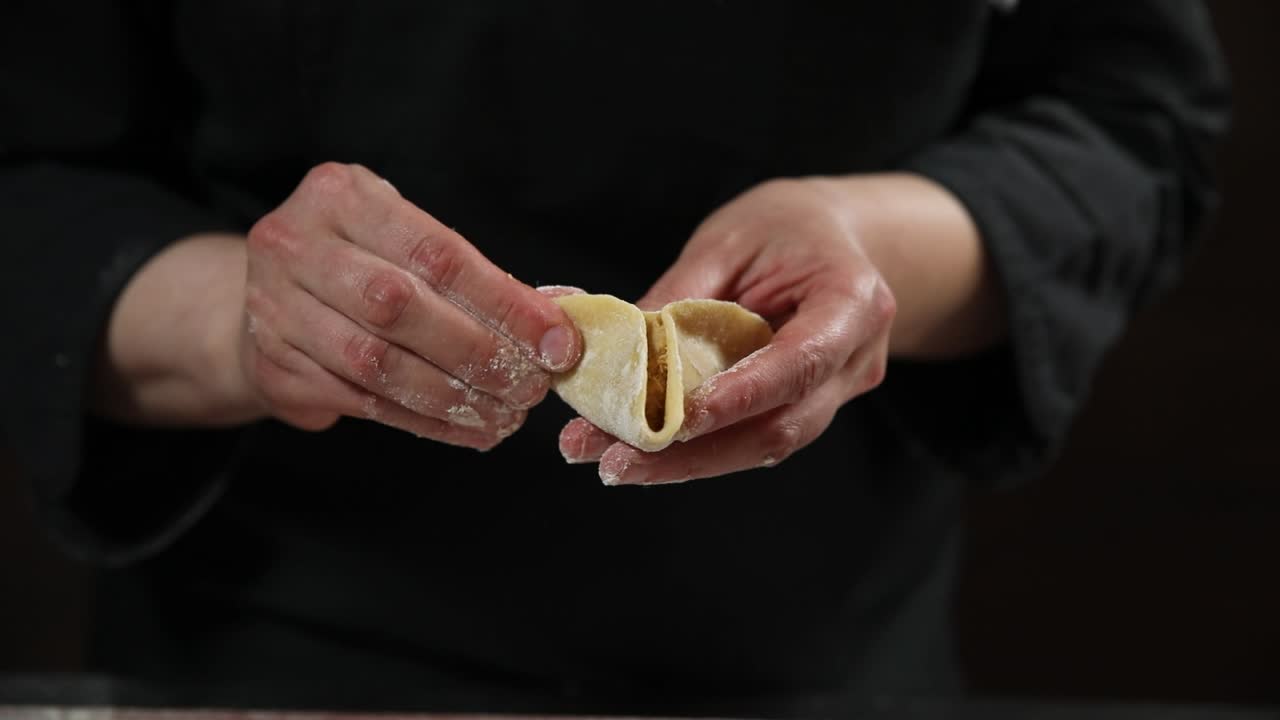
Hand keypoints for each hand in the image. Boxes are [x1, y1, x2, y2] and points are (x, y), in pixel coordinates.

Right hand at [95, 163, 581, 449]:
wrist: (263, 296)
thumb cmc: (360, 260)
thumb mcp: (407, 239)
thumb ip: (476, 276)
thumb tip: (559, 323)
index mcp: (340, 197)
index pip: (436, 253)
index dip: (505, 302)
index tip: (557, 341)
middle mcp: (296, 246)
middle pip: (399, 307)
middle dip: (478, 352)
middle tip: (533, 385)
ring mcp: (275, 309)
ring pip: (377, 364)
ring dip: (455, 397)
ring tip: (507, 413)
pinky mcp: (276, 368)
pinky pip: (364, 403)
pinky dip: (427, 421)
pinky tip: (471, 429)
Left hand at [558, 178, 895, 482]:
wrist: (831, 235)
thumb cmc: (783, 227)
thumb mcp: (726, 243)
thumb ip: (678, 298)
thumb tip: (614, 354)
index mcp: (852, 302)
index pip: (800, 363)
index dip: (740, 398)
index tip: (677, 421)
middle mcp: (856, 359)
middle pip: (781, 426)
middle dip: (694, 453)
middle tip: (617, 462)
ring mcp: (839, 392)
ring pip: (765, 445)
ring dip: (689, 463)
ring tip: (617, 463)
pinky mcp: (810, 409)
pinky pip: (755, 437)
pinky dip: (701, 450)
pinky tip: (647, 453)